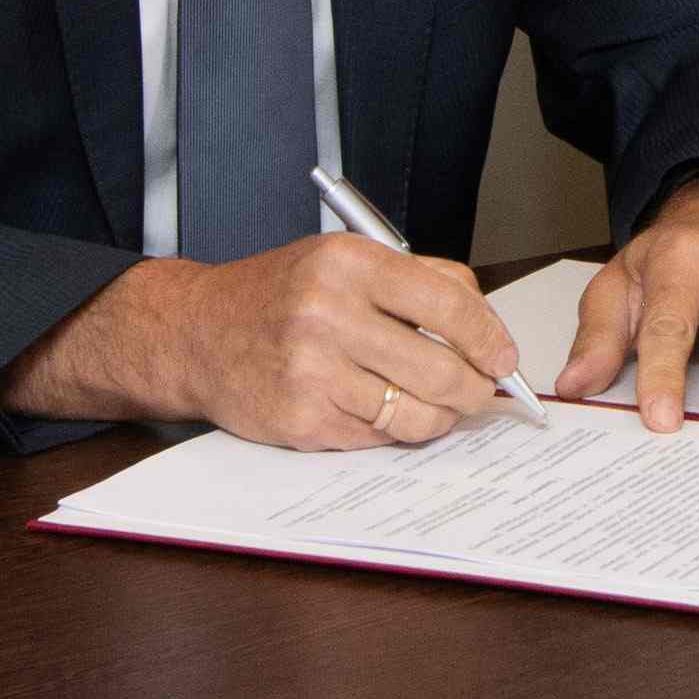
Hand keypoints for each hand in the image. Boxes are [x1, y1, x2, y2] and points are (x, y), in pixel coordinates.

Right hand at [5, 234, 526, 448]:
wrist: (195, 333)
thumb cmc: (279, 295)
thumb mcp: (342, 260)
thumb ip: (417, 281)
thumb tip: (487, 328)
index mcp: (348, 263)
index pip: (450, 304)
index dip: (490, 338)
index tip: (504, 358)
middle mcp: (328, 314)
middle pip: (442, 368)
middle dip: (475, 389)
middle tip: (481, 392)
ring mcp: (312, 372)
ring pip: (416, 414)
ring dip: (438, 416)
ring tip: (434, 405)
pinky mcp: (301, 420)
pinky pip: (377, 438)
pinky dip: (391, 431)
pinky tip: (380, 411)